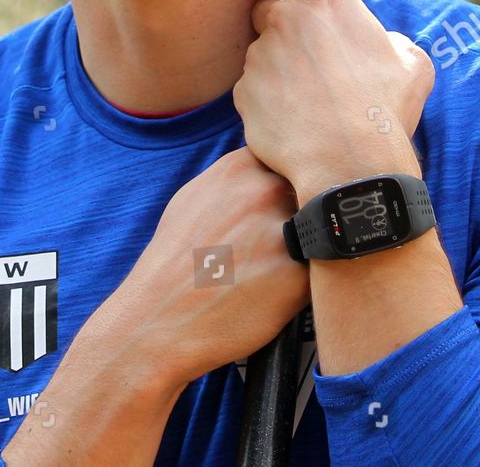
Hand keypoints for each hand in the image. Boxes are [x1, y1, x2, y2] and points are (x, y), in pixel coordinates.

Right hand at [101, 147, 309, 384]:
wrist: (158, 321)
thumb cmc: (174, 263)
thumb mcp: (195, 198)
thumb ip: (237, 179)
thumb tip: (272, 171)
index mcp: (239, 167)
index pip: (290, 157)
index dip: (291, 179)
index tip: (285, 199)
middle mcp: (264, 191)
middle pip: (311, 188)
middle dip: (303, 210)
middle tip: (279, 239)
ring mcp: (283, 231)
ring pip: (320, 228)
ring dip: (310, 244)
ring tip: (273, 267)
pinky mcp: (298, 275)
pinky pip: (320, 268)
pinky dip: (306, 280)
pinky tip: (275, 292)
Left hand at [233, 0, 432, 200]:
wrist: (351, 164)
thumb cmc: (384, 111)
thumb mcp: (412, 64)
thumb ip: (390, 41)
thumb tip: (383, 45)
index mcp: (324, 1)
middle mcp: (285, 20)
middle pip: (264, 9)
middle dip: (279, 27)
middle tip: (307, 58)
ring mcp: (259, 56)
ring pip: (259, 54)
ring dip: (276, 69)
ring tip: (310, 100)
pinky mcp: (243, 92)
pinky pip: (251, 91)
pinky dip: (266, 102)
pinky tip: (295, 121)